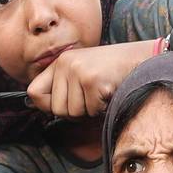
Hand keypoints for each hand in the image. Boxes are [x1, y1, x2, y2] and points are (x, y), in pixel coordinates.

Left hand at [27, 41, 154, 119]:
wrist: (139, 60)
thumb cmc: (111, 73)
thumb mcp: (81, 75)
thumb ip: (62, 88)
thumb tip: (36, 105)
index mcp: (60, 62)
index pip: (33, 92)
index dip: (46, 105)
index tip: (63, 103)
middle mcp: (65, 64)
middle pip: (56, 109)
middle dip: (74, 112)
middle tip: (90, 97)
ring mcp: (78, 71)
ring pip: (73, 113)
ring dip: (90, 110)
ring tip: (100, 92)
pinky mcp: (92, 81)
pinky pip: (90, 111)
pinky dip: (102, 108)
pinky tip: (109, 92)